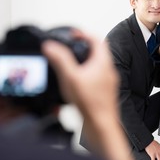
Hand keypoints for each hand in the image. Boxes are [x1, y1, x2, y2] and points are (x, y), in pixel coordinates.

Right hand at [43, 29, 140, 159]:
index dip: (82, 33)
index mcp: (103, 62)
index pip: (95, 38)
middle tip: (71, 46)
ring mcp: (108, 82)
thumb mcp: (71, 77)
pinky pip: (97, 76)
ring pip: (97, 64)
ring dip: (85, 60)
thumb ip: (60, 60)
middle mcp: (109, 70)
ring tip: (72, 62)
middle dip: (83, 46)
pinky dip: (87, 74)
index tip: (72, 34)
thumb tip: (51, 46)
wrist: (101, 125)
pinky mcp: (105, 92)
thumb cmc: (91, 105)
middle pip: (98, 51)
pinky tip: (77, 82)